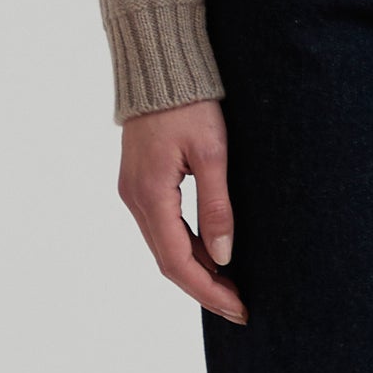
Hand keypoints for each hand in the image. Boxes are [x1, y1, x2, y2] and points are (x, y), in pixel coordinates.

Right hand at [118, 97, 248, 323]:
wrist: (158, 64)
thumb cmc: (188, 102)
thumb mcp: (211, 152)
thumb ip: (217, 206)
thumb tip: (224, 257)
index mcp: (150, 195)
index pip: (178, 262)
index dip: (208, 291)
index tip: (238, 308)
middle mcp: (135, 199)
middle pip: (168, 260)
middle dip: (203, 287)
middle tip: (239, 305)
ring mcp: (133, 190)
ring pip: (163, 244)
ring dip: (195, 268)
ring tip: (230, 284)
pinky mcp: (139, 181)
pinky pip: (161, 225)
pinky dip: (185, 245)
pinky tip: (210, 250)